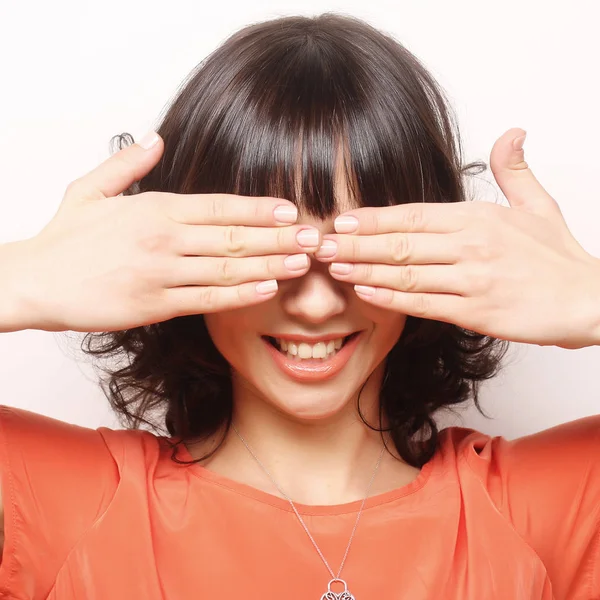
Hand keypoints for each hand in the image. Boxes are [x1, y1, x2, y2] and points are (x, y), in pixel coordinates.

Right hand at [6, 131, 319, 332]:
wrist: (35, 282)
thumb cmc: (65, 239)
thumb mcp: (90, 189)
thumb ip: (127, 163)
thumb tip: (156, 138)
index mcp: (155, 208)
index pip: (220, 206)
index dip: (259, 208)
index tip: (291, 209)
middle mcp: (164, 238)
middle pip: (233, 236)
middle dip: (278, 237)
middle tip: (313, 237)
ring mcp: (162, 273)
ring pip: (227, 268)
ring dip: (270, 265)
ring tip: (303, 263)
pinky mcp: (156, 305)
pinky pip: (207, 299)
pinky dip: (240, 294)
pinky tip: (267, 289)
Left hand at [315, 128, 599, 348]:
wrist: (589, 299)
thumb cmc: (557, 256)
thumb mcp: (538, 204)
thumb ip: (514, 170)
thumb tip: (511, 131)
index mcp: (477, 218)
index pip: (413, 214)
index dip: (373, 217)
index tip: (341, 219)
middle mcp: (471, 245)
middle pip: (401, 242)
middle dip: (356, 243)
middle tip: (321, 244)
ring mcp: (472, 279)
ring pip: (407, 273)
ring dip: (365, 269)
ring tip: (334, 267)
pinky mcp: (476, 312)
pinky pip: (425, 304)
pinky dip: (392, 298)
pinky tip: (366, 293)